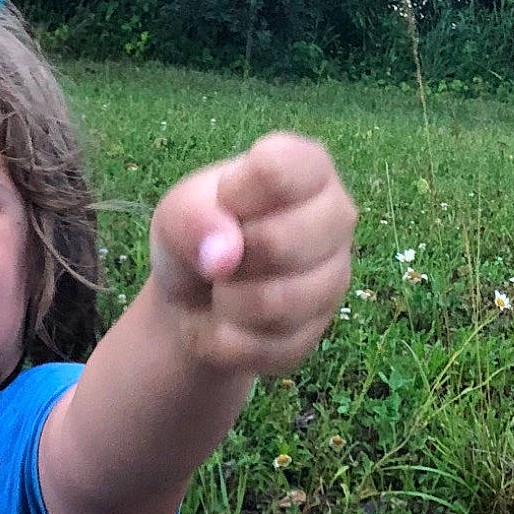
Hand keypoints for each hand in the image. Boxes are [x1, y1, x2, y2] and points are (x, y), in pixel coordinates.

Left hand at [148, 131, 355, 380]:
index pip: (278, 171)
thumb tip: (225, 255)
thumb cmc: (197, 235)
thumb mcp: (177, 212)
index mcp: (308, 168)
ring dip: (226, 301)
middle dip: (229, 258)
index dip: (233, 196)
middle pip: (280, 243)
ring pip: (275, 303)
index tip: (223, 201)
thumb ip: (191, 218)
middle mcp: (336, 217)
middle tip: (221, 254)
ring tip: (224, 287)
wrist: (195, 298)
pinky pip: (262, 345)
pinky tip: (229, 320)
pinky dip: (227, 339)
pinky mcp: (315, 333)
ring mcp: (335, 278)